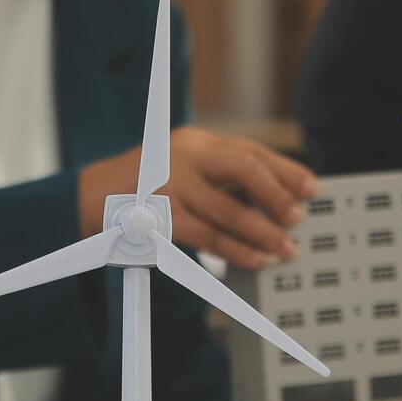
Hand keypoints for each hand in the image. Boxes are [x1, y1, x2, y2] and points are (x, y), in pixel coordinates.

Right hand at [78, 126, 317, 269]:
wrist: (91, 200)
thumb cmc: (146, 189)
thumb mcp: (181, 169)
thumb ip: (219, 177)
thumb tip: (274, 200)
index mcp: (195, 141)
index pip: (249, 150)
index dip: (285, 170)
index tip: (311, 187)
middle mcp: (184, 156)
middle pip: (244, 169)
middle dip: (277, 195)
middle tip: (297, 219)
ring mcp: (169, 186)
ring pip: (229, 210)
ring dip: (262, 233)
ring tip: (284, 249)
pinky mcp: (159, 217)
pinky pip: (207, 237)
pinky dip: (236, 250)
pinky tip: (256, 259)